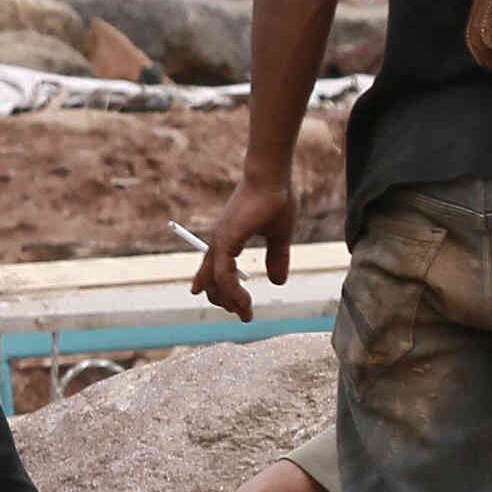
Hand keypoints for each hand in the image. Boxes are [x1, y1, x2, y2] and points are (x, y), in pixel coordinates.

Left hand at [193, 176, 298, 319]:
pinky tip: (244, 303)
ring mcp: (220, 241)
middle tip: (242, 314)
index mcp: (228, 237)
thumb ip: (277, 258)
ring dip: (230, 301)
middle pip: (211, 280)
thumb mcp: (279, 234)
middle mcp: (219, 240)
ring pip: (217, 282)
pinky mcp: (225, 241)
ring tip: (245, 314)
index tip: (231, 307)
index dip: (220, 289)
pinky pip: (224, 276)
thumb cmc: (275, 198)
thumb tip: (277, 282)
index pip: (216, 269)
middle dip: (224, 300)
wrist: (272, 177)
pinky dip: (233, 292)